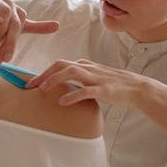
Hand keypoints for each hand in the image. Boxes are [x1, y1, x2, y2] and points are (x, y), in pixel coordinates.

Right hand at [0, 0, 58, 68]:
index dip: (13, 44)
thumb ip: (36, 26)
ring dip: (1, 29)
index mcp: (19, 13)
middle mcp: (10, 5)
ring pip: (5, 13)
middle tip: (5, 58)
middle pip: (15, 24)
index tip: (7, 59)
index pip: (20, 29)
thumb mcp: (17, 21)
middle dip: (10, 42)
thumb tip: (58, 26)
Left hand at [26, 59, 147, 106]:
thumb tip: (62, 81)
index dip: (43, 72)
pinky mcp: (103, 89)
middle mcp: (88, 68)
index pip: (59, 64)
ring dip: (55, 79)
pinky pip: (85, 90)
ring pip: (71, 72)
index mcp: (84, 65)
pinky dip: (72, 95)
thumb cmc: (113, 84)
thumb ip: (79, 77)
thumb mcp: (93, 77)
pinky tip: (62, 101)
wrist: (136, 88)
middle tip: (30, 86)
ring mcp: (95, 78)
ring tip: (43, 90)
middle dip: (44, 74)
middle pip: (61, 65)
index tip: (31, 83)